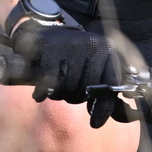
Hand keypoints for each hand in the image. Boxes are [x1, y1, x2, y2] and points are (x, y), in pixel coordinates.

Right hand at [6, 19, 123, 112]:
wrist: (45, 28)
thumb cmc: (73, 54)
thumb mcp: (93, 65)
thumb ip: (103, 88)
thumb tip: (108, 118)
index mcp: (107, 50)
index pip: (111, 84)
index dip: (104, 107)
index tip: (96, 123)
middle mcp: (93, 45)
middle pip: (86, 89)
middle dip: (76, 97)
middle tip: (69, 93)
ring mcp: (72, 45)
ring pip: (68, 87)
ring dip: (60, 95)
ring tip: (57, 89)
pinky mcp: (51, 48)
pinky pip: (50, 82)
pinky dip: (43, 92)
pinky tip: (40, 94)